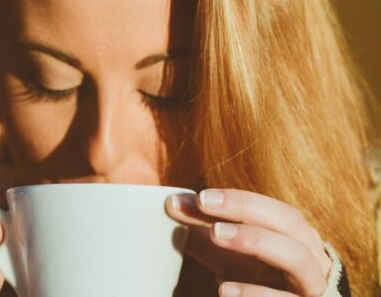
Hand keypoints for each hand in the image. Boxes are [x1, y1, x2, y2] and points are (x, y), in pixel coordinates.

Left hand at [166, 189, 332, 296]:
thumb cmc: (257, 279)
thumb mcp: (229, 254)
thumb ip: (204, 229)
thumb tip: (173, 202)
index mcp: (295, 236)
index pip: (271, 209)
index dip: (238, 200)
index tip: (200, 197)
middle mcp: (311, 256)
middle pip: (289, 223)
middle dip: (246, 208)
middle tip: (204, 204)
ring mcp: (311, 285)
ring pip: (297, 257)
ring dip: (255, 240)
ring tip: (214, 234)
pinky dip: (256, 293)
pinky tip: (224, 290)